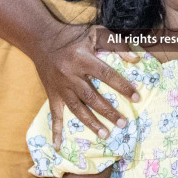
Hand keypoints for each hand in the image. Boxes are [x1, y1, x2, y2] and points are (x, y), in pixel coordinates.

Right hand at [32, 23, 139, 143]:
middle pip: (92, 97)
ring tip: (106, 134)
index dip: (122, 86)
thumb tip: (135, 60)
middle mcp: (70, 74)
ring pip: (77, 108)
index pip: (106, 74)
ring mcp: (60, 86)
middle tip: (123, 123)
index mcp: (83, 58)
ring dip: (91, 123)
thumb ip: (116, 44)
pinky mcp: (51, 93)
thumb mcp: (96, 33)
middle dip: (108, 111)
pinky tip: (58, 145)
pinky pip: (54, 114)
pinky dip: (55, 130)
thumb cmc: (72, 35)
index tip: (136, 97)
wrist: (41, 38)